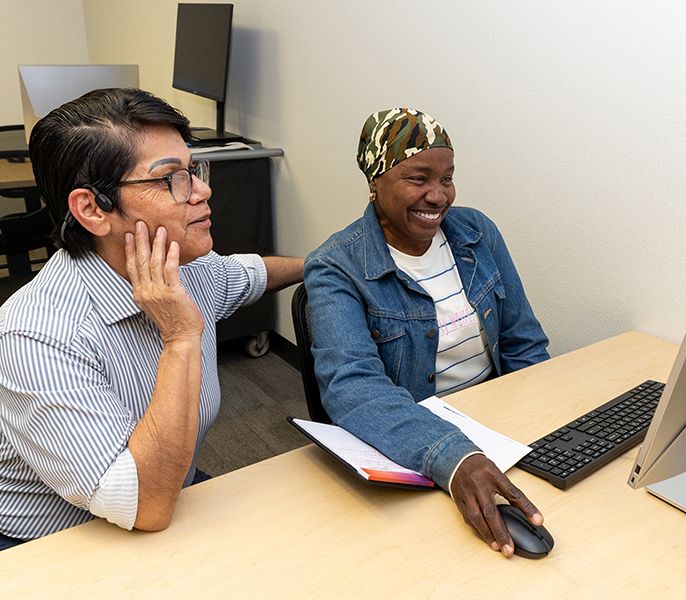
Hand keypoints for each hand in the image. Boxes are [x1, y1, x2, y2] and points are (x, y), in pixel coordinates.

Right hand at [125, 221, 204, 343]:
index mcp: (139, 294)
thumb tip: (152, 274)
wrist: (180, 337)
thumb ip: (150, 289)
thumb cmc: (172, 321)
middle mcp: (146, 292)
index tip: (128, 236)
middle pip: (140, 261)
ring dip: (157, 244)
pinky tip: (173, 245)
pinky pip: (171, 270)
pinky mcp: (173, 293)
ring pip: (155, 263)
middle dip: (140, 241)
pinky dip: (171, 256)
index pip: (132, 267)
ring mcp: (158, 292)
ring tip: (159, 230)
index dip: (130, 250)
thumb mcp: (154, 304)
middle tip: (140, 224)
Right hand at [450, 454, 542, 556]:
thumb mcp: (498, 473)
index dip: (527, 508)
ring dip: (487, 534)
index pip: (513, 493)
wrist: (459, 459)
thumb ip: (509, 491)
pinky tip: (484, 537)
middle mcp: (479, 485)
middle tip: (509, 548)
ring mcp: (467, 493)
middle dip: (501, 532)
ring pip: (476, 517)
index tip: (538, 521)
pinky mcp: (459, 500)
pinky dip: (476, 529)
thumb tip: (527, 511)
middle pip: (491, 511)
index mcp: (493, 476)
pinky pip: (467, 518)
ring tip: (497, 547)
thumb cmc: (482, 468)